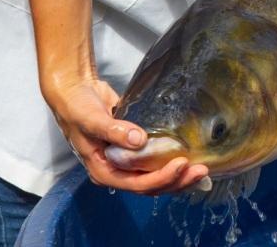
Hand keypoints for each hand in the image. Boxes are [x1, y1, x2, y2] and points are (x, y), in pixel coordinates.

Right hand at [44, 77, 208, 194]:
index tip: (181, 164)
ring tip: (201, 169)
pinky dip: (172, 162)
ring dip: (179, 176)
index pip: (136, 183)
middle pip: (151, 186)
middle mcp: (118, 170)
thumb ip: (113, 130)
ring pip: (156, 176)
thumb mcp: (90, 119)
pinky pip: (156, 161)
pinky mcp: (136, 148)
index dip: (161, 177)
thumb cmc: (76, 108)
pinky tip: (191, 158)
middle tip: (201, 170)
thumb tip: (139, 140)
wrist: (75, 91)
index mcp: (104, 170)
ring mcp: (127, 161)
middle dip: (177, 181)